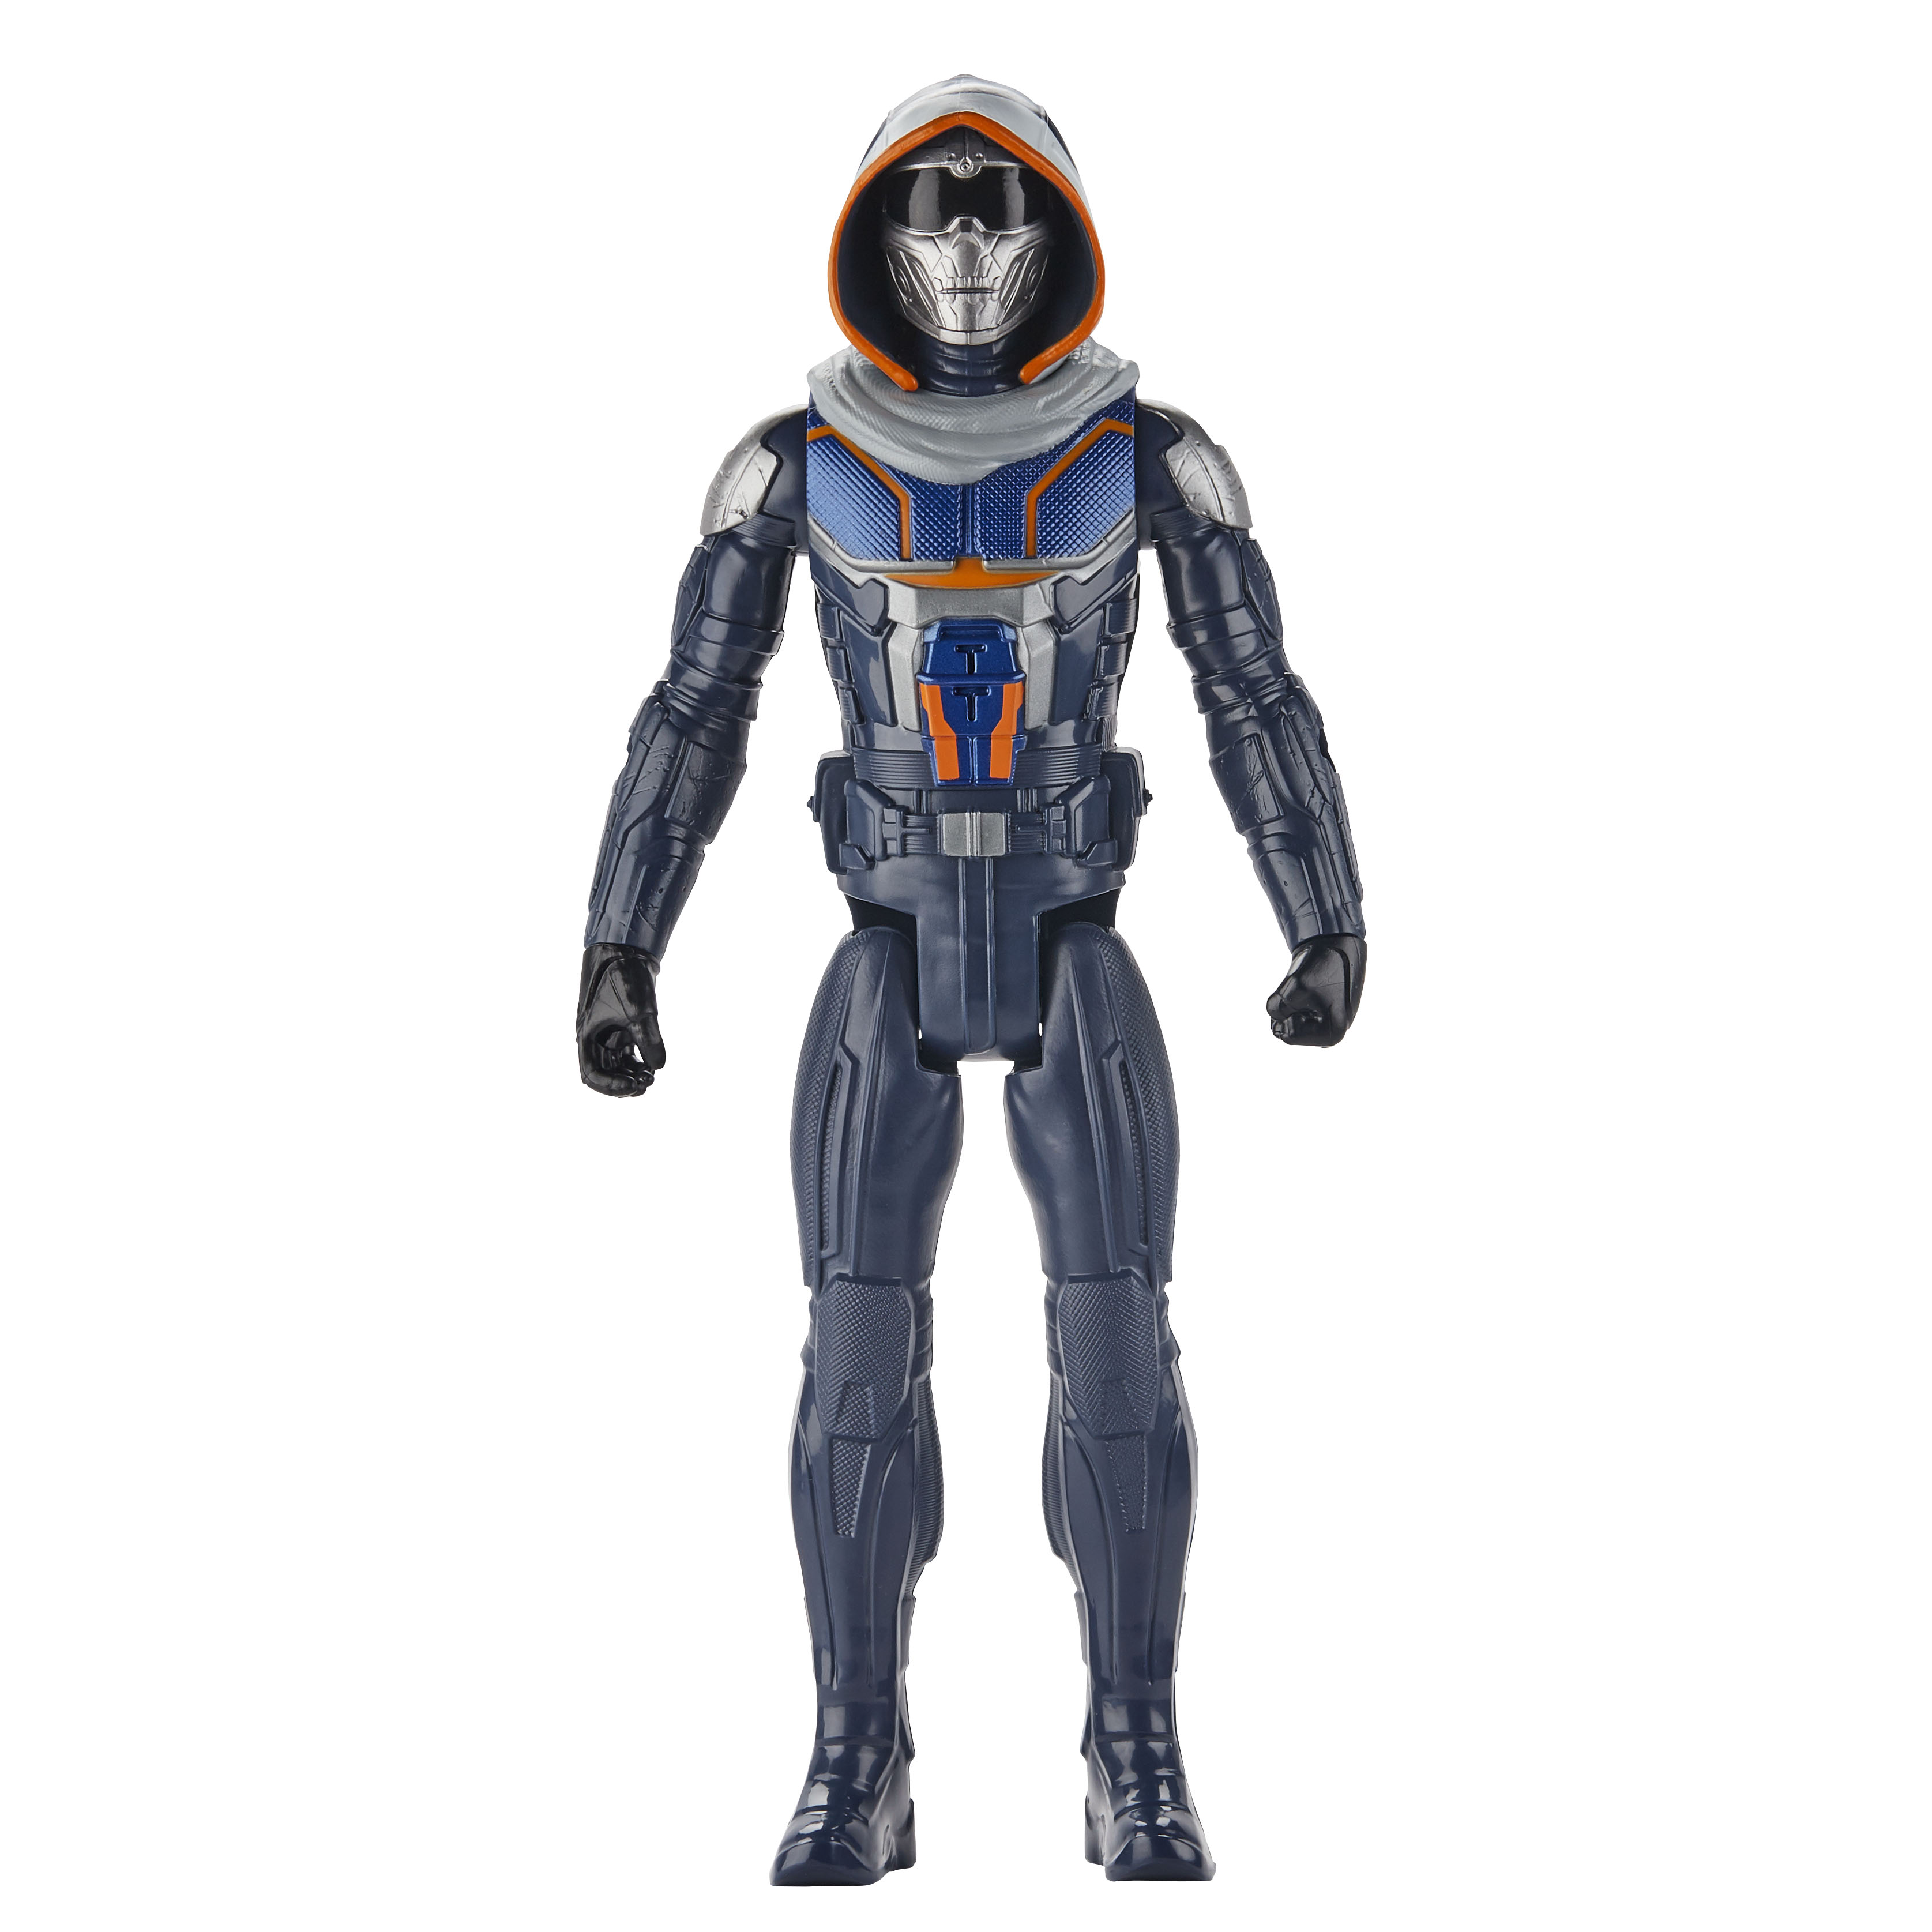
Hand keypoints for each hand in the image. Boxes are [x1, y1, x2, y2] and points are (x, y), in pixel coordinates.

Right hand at [577, 944, 664, 1095]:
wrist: (627, 951)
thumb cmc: (625, 978)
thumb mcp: (639, 1010)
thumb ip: (649, 1039)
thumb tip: (659, 1067)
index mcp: (588, 1035)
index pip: (591, 1073)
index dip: (609, 1085)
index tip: (631, 1086)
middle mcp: (595, 1038)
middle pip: (603, 1074)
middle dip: (621, 1084)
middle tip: (644, 1086)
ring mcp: (608, 1033)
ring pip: (616, 1066)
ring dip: (630, 1076)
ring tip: (650, 1078)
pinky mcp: (622, 1027)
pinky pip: (626, 1055)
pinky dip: (637, 1064)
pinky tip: (652, 1067)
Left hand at [1267, 934, 1365, 1047]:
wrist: (1336, 943)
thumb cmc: (1322, 965)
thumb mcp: (1292, 988)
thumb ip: (1276, 1010)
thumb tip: (1277, 1018)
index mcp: (1332, 1034)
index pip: (1288, 1036)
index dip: (1287, 1013)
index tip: (1306, 995)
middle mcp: (1333, 1034)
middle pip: (1290, 1031)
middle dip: (1289, 1010)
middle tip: (1307, 991)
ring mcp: (1328, 1023)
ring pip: (1291, 1021)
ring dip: (1291, 1004)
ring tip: (1309, 988)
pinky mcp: (1324, 1013)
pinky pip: (1297, 1013)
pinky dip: (1295, 1000)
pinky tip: (1308, 988)